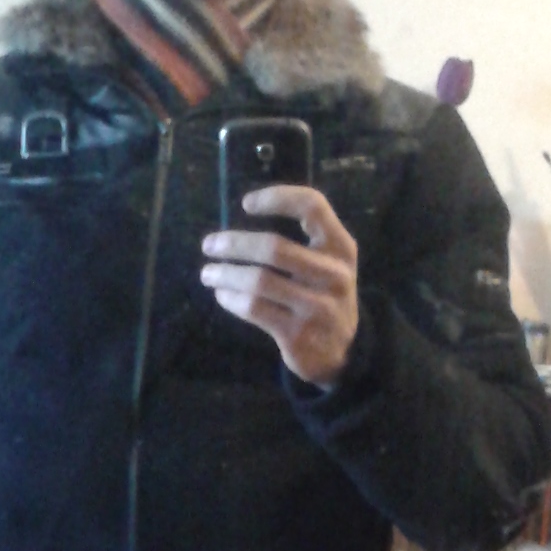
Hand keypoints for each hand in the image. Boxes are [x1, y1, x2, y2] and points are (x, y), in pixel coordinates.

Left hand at [201, 185, 358, 385]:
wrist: (342, 352)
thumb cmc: (323, 297)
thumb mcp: (328, 265)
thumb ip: (302, 241)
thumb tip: (243, 220)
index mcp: (342, 249)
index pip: (313, 207)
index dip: (277, 198)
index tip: (246, 203)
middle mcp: (334, 275)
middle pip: (274, 248)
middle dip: (234, 244)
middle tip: (209, 245)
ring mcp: (317, 307)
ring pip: (259, 281)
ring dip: (225, 274)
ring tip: (208, 273)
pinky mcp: (298, 334)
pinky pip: (255, 308)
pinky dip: (231, 299)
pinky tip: (222, 295)